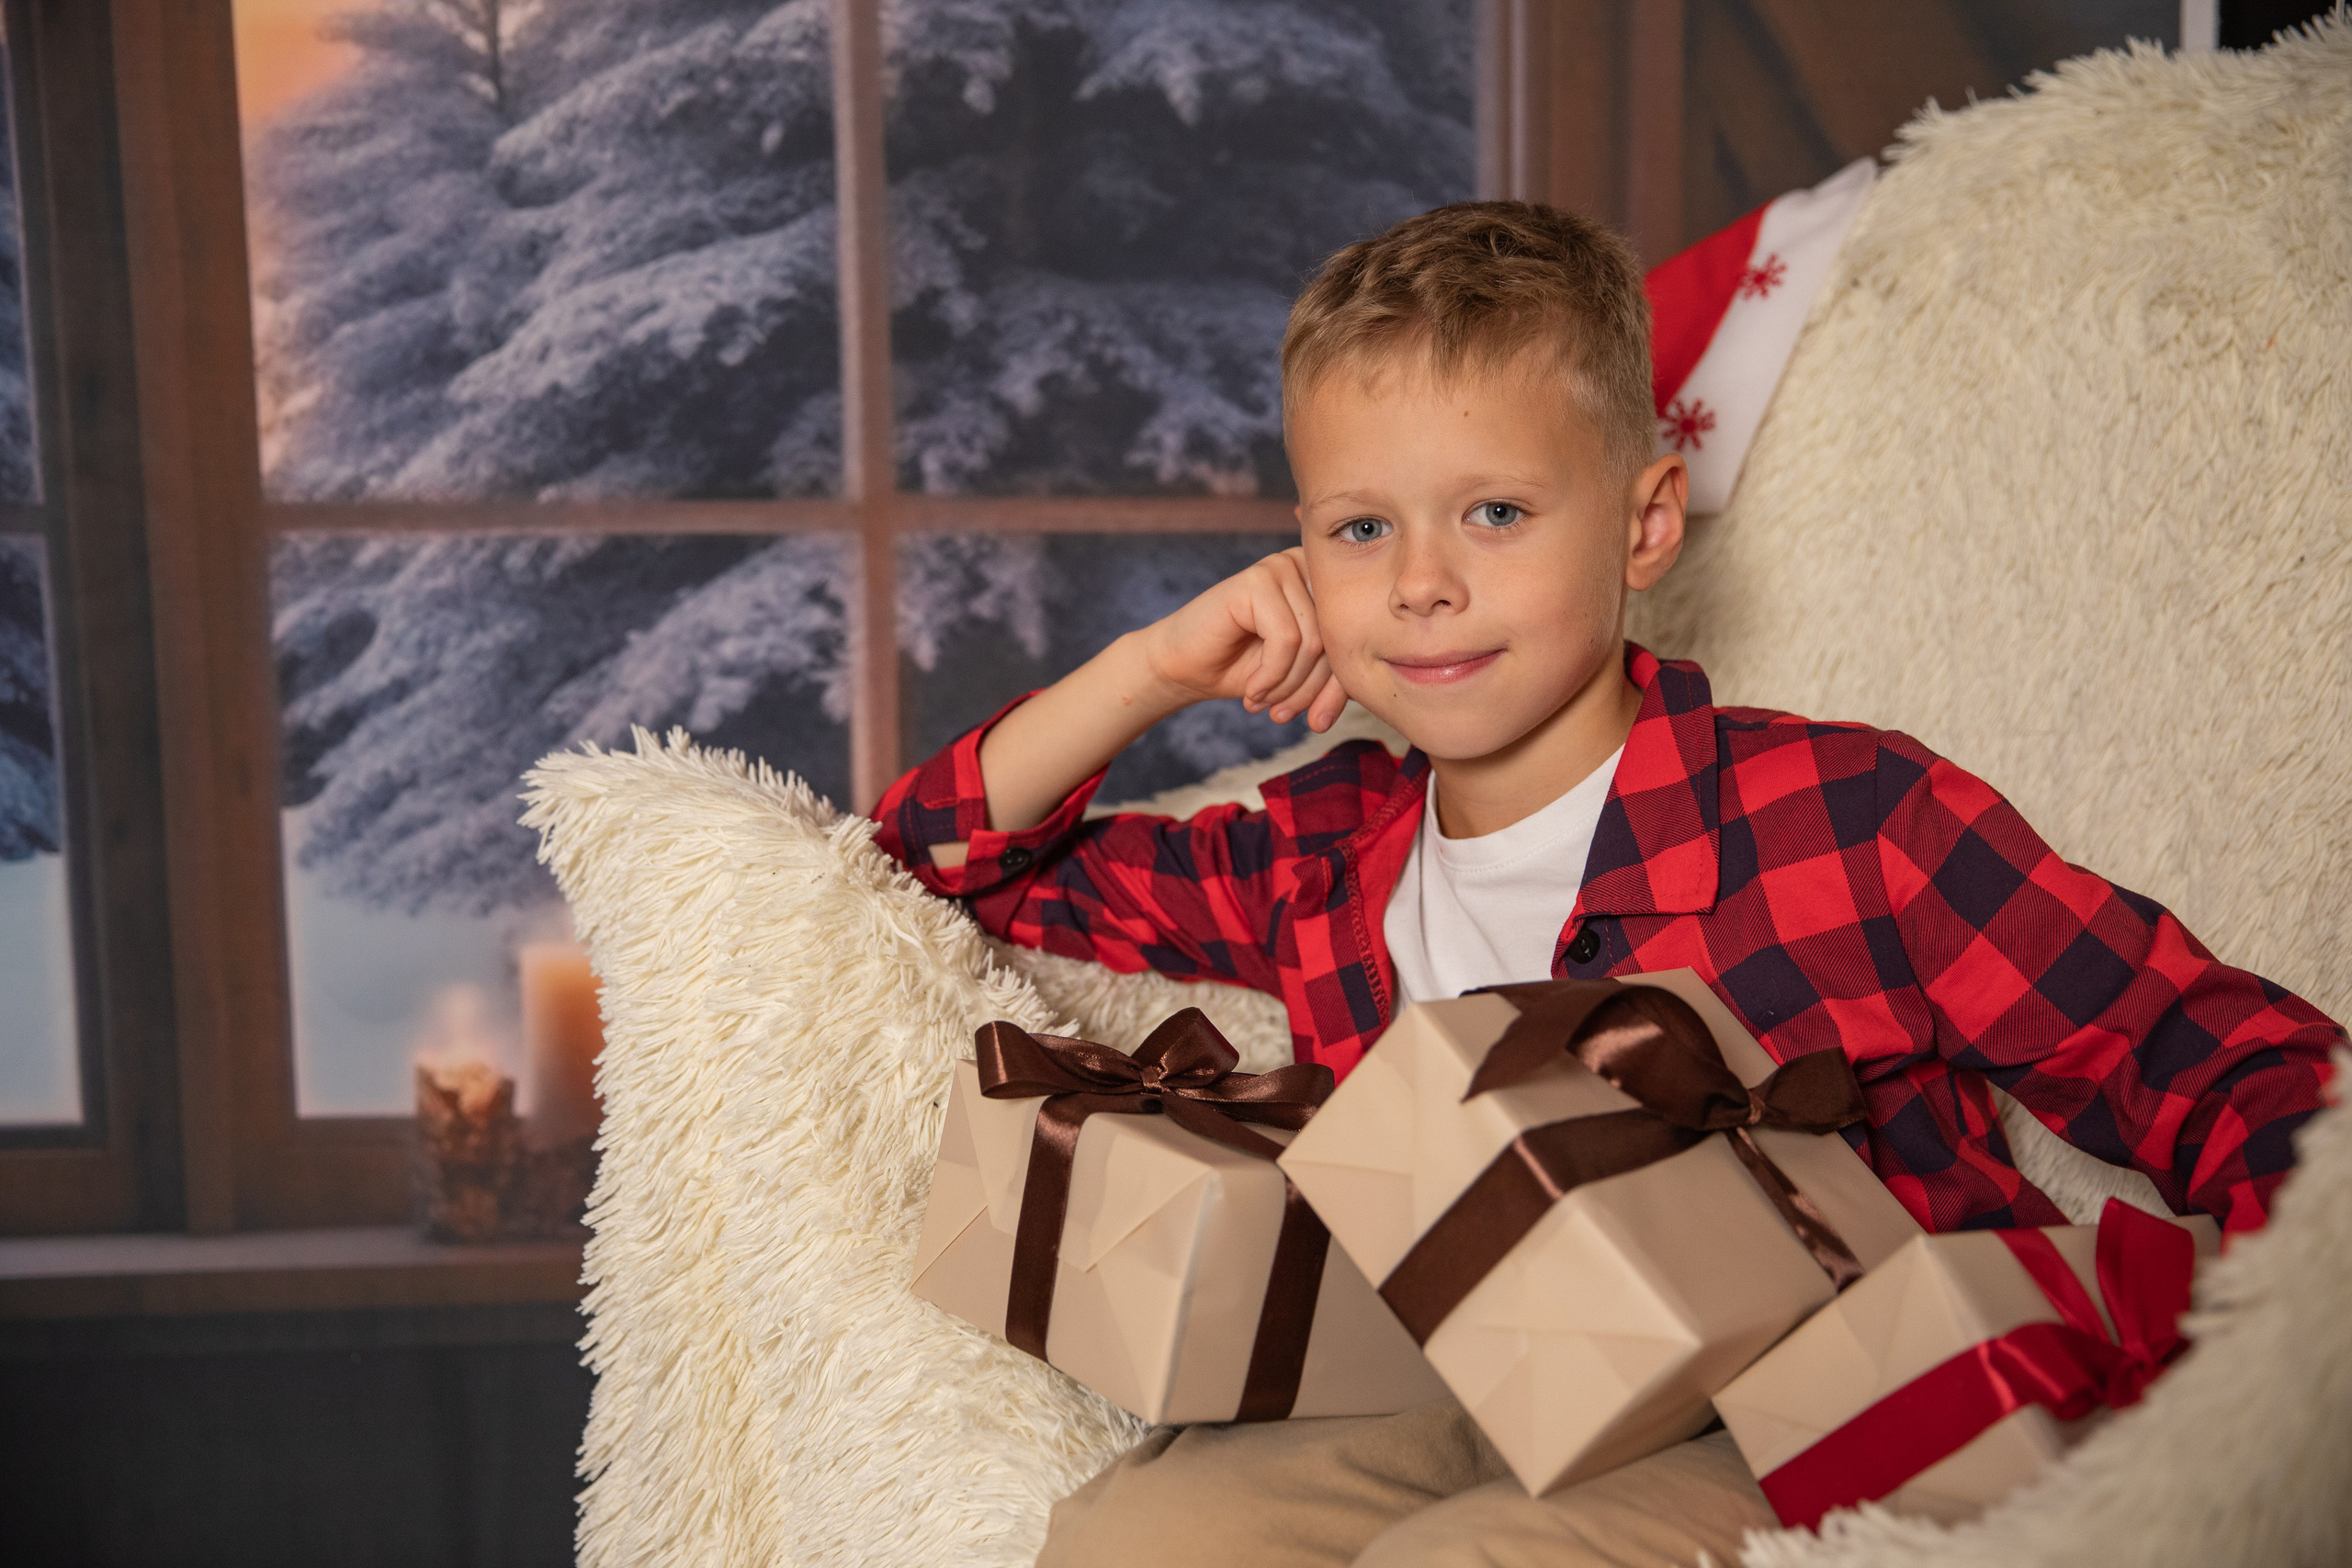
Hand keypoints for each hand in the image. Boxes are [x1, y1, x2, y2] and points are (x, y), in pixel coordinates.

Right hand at [1139, 548, 1351, 731]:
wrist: (1182, 668)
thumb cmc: (1241, 669)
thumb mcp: (1300, 676)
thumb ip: (1335, 674)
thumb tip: (1369, 687)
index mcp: (1324, 585)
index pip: (1351, 640)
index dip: (1338, 688)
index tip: (1318, 722)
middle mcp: (1306, 567)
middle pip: (1336, 639)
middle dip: (1312, 690)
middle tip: (1283, 715)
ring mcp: (1280, 568)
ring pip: (1313, 642)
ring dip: (1288, 686)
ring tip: (1264, 702)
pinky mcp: (1256, 580)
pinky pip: (1286, 639)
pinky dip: (1271, 675)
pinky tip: (1252, 691)